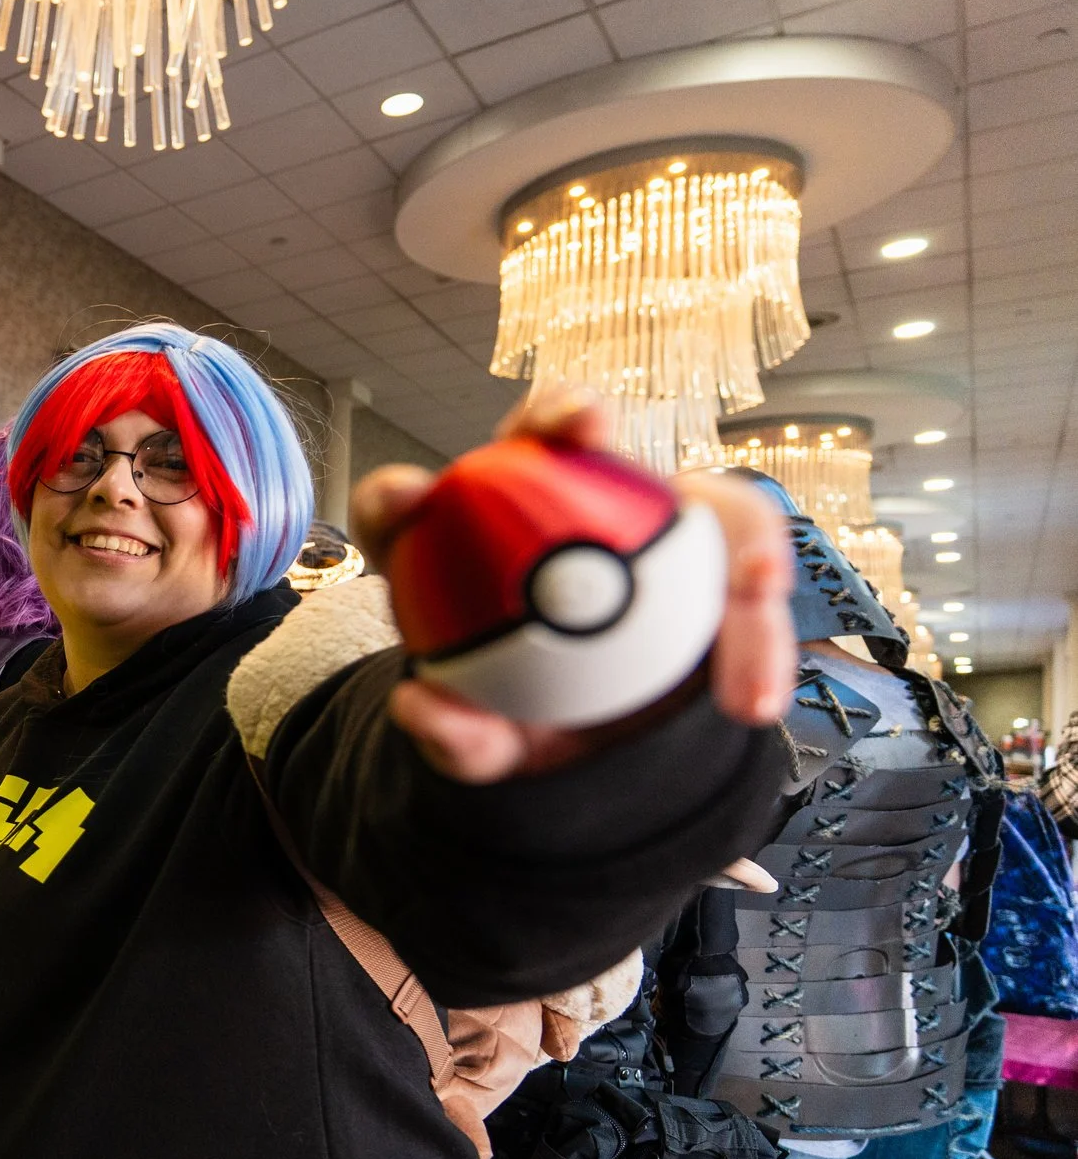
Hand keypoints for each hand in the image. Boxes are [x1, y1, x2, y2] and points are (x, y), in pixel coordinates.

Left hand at [350, 386, 794, 784]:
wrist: (614, 743)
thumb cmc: (538, 726)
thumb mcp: (497, 748)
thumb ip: (460, 738)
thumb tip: (421, 706)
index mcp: (457, 553)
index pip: (407, 510)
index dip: (394, 496)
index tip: (407, 496)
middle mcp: (543, 508)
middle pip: (540, 437)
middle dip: (558, 411)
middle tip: (585, 425)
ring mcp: (630, 511)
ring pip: (648, 471)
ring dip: (656, 477)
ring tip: (694, 534)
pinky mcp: (707, 531)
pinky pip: (740, 533)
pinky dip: (756, 560)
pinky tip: (765, 592)